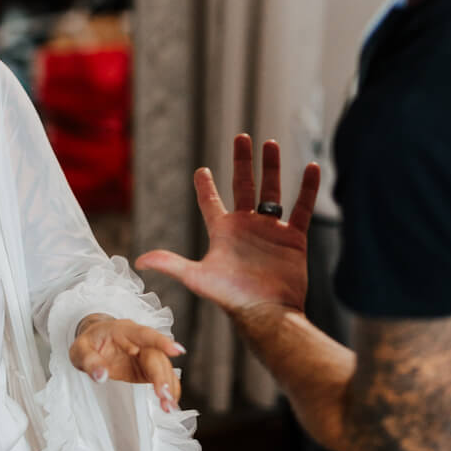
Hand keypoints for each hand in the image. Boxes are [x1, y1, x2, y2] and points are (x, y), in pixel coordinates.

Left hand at [70, 315, 185, 412]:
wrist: (94, 341)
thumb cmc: (89, 343)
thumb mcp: (80, 351)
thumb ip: (90, 362)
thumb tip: (101, 376)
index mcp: (123, 330)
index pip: (145, 334)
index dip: (161, 342)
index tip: (177, 351)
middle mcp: (139, 340)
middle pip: (156, 356)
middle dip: (163, 377)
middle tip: (165, 397)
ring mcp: (145, 354)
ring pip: (163, 368)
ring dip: (169, 387)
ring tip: (169, 407)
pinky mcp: (147, 367)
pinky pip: (162, 377)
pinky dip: (168, 390)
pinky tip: (170, 404)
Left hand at [137, 135, 319, 321]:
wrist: (268, 314)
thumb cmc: (232, 298)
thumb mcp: (198, 277)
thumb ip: (171, 264)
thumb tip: (139, 261)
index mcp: (223, 231)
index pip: (211, 202)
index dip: (205, 186)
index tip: (201, 170)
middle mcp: (246, 227)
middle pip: (243, 185)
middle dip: (242, 161)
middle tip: (242, 136)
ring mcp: (271, 231)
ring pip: (272, 191)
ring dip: (271, 167)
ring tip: (270, 142)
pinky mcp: (294, 238)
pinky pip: (302, 208)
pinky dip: (308, 189)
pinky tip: (312, 168)